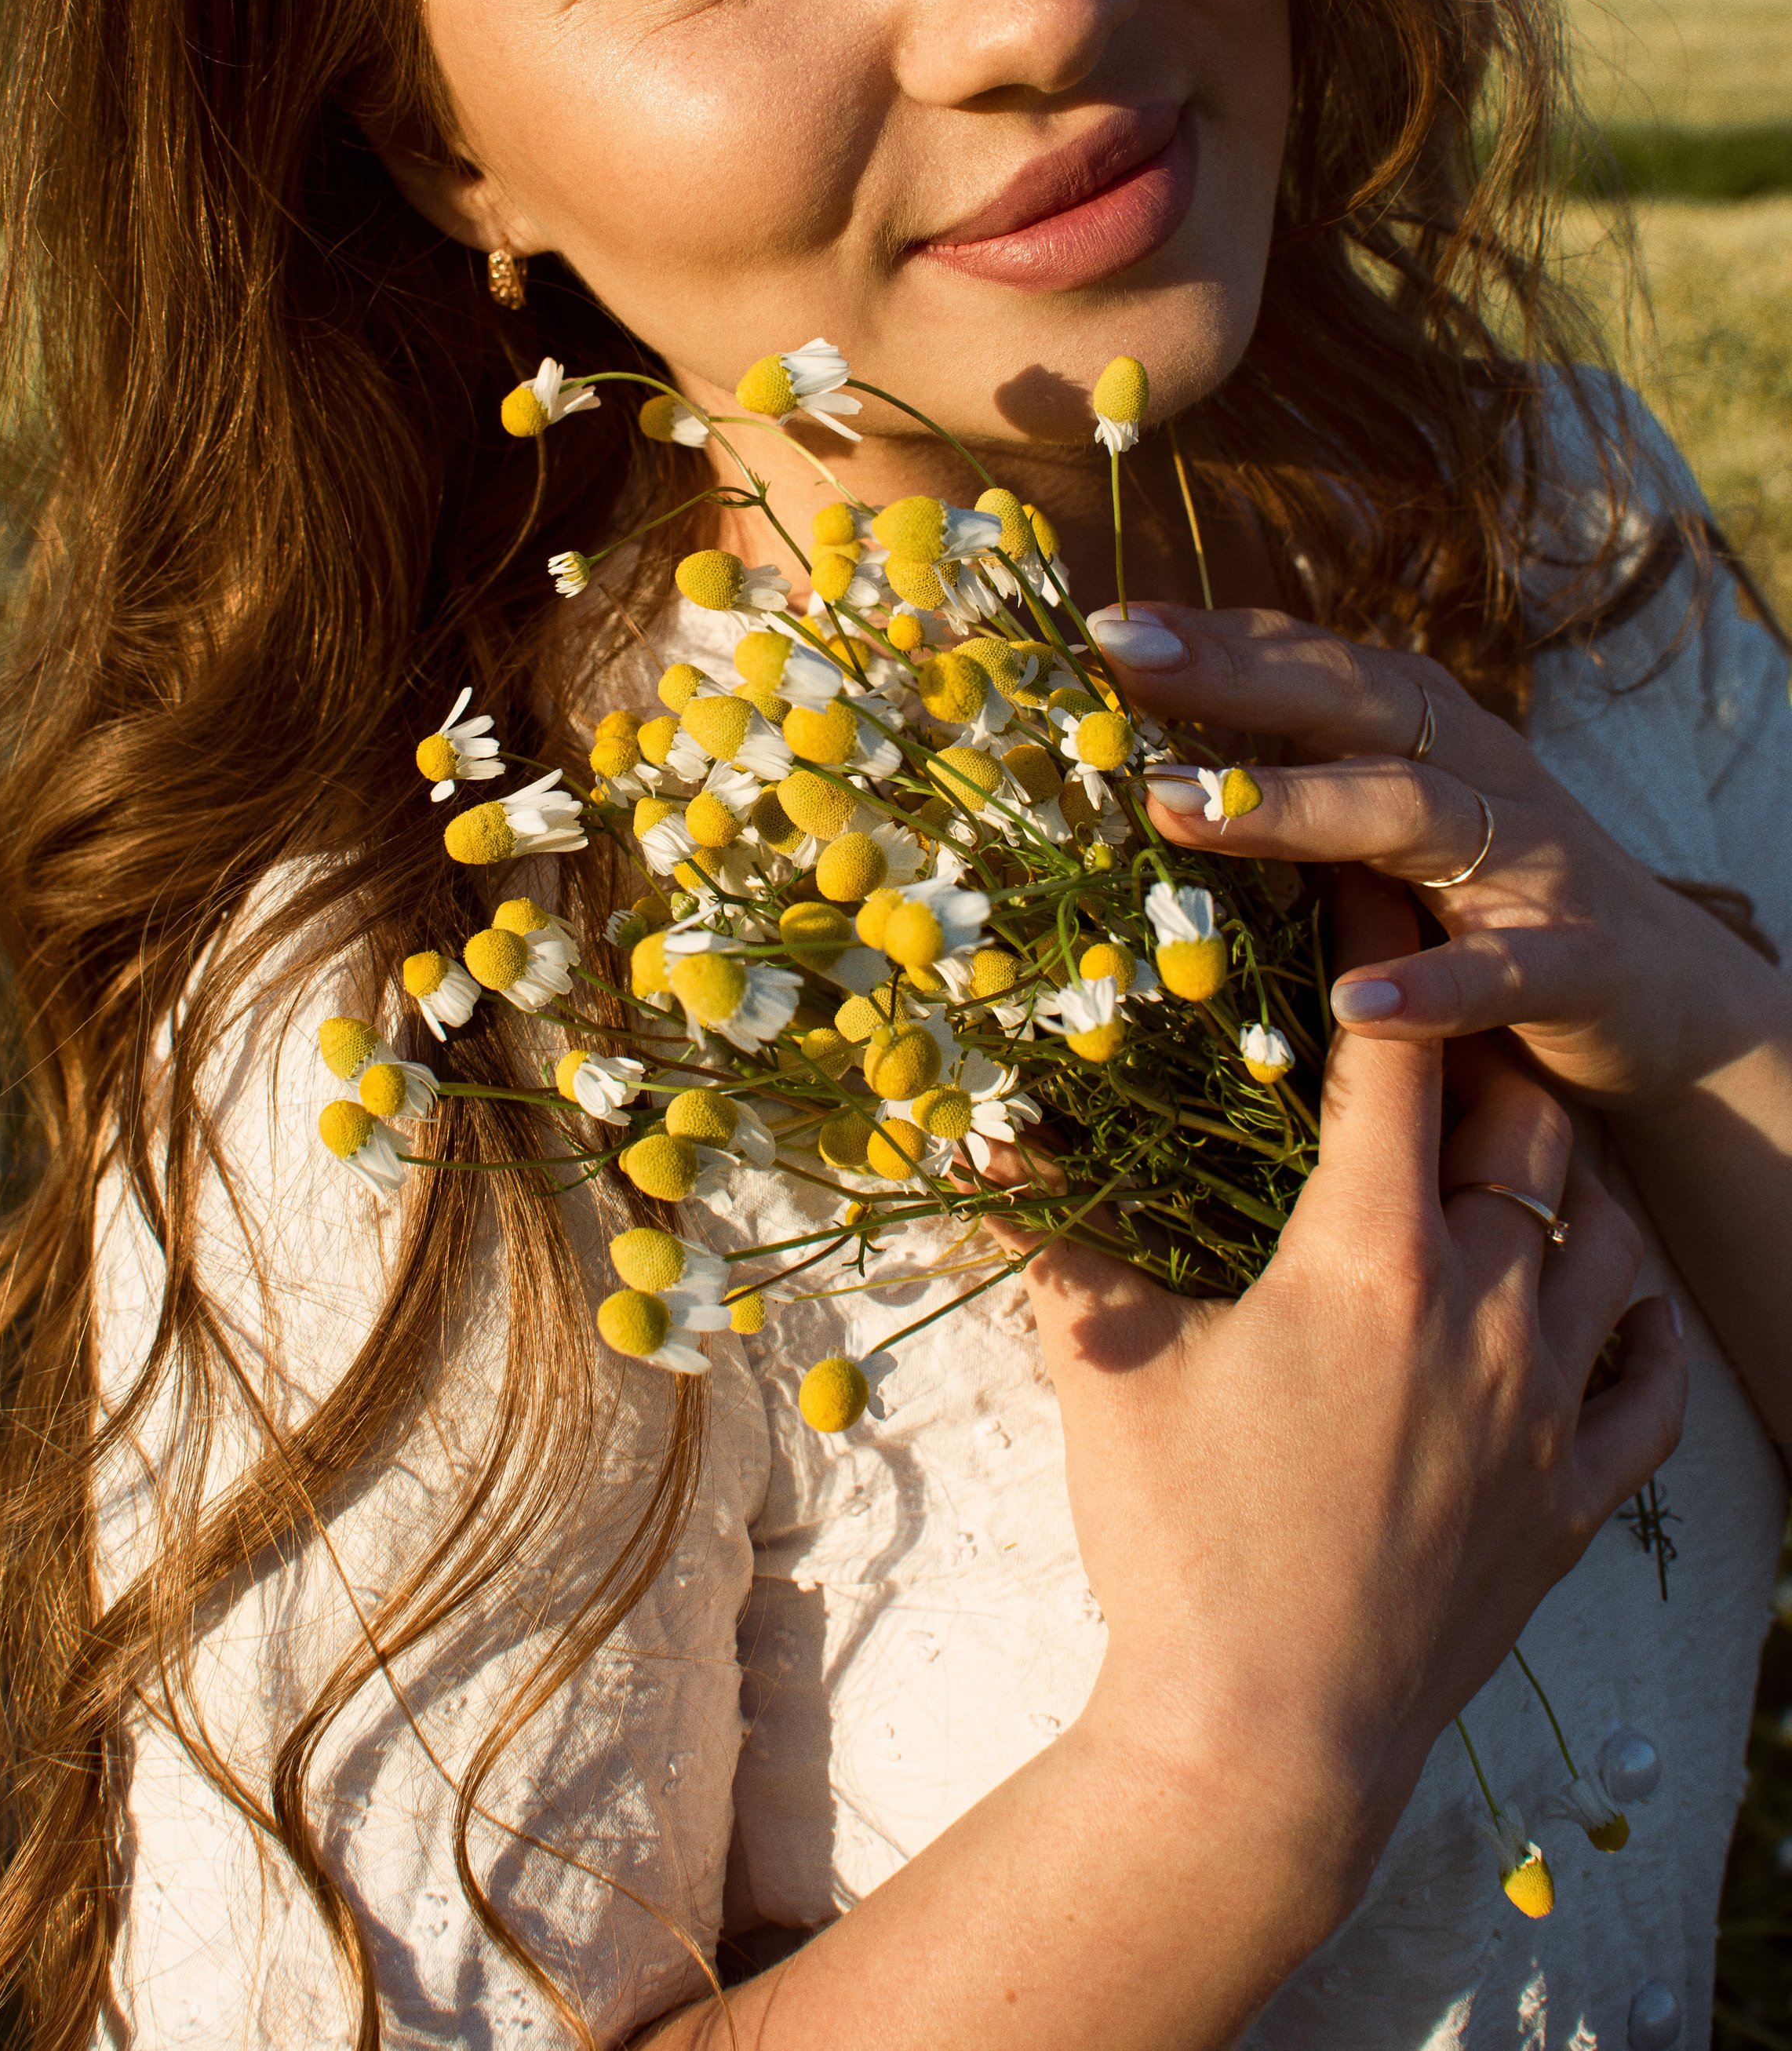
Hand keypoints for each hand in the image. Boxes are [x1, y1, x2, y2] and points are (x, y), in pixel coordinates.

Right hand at [1005, 894, 1683, 1866]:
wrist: (1264, 1744)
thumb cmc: (1175, 1546)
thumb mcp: (1101, 1367)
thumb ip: (1052, 1234)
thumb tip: (971, 1133)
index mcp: (1368, 1259)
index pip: (1393, 1056)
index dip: (1381, 953)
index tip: (1371, 877)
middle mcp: (1486, 1310)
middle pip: (1525, 1123)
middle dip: (1481, 1050)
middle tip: (1432, 1014)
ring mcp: (1546, 1409)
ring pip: (1607, 1235)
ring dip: (1562, 1173)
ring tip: (1511, 1143)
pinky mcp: (1575, 1501)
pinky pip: (1649, 1383)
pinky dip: (1635, 1321)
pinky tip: (1604, 1297)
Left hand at [1102, 601, 1786, 1110]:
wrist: (1669, 995)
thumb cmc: (1487, 901)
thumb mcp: (1388, 829)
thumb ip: (1291, 784)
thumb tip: (1131, 762)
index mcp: (1420, 728)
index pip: (1308, 657)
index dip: (1209, 636)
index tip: (1100, 625)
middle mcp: (1475, 768)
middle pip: (1350, 699)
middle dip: (1235, 675)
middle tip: (1125, 664)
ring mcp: (1532, 860)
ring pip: (1412, 809)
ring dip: (1293, 807)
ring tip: (1179, 811)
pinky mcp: (1579, 962)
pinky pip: (1504, 970)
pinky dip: (1433, 987)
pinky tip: (1358, 1006)